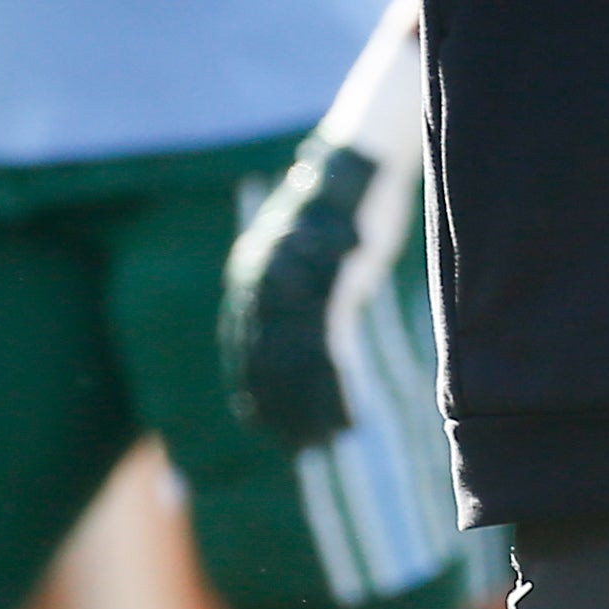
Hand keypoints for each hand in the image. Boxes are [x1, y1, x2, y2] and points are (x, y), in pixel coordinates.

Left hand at [224, 141, 378, 447]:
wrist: (363, 167)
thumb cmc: (343, 213)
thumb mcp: (311, 259)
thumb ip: (299, 295)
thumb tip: (303, 335)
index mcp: (253, 271)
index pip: (244, 341)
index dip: (252, 383)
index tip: (259, 420)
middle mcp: (265, 278)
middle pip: (266, 358)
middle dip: (279, 404)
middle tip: (293, 442)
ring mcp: (298, 283)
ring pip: (297, 361)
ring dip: (310, 404)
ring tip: (322, 437)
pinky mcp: (333, 284)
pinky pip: (331, 350)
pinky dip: (338, 386)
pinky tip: (348, 412)